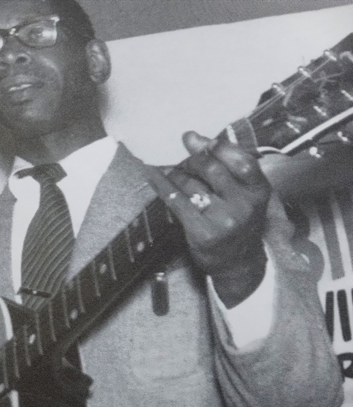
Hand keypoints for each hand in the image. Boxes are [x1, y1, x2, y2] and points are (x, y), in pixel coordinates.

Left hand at [148, 131, 271, 307]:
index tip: (195, 137)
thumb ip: (231, 170)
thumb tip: (198, 139)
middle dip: (191, 158)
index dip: (217, 146)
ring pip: (191, 184)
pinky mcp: (201, 231)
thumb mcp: (248, 196)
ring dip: (176, 173)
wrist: (238, 264)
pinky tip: (153, 175)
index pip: (241, 160)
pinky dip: (162, 185)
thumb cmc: (240, 222)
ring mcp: (222, 219)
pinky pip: (177, 201)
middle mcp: (243, 204)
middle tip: (180, 153)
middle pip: (211, 169)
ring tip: (169, 169)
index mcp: (259, 190)